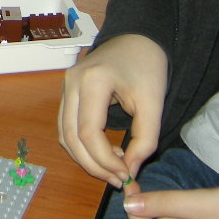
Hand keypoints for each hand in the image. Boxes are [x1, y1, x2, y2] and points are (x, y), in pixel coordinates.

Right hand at [58, 33, 167, 186]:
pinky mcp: (67, 92)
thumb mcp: (155, 103)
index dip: (104, 161)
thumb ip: (145, 140)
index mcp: (93, 81)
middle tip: (117, 180)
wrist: (137, 38)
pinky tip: (103, 154)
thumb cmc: (148, 67)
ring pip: (64, 135)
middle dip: (93, 165)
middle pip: (71, 137)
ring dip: (85, 158)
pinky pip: (67, 127)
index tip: (126, 175)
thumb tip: (130, 171)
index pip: (89, 133)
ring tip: (112, 169)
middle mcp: (71, 83)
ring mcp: (65, 86)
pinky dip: (81, 146)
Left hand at [122, 178, 218, 218]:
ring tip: (208, 203)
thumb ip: (165, 203)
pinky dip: (192, 213)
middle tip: (185, 192)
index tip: (131, 183)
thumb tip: (129, 203)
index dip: (137, 211)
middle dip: (165, 209)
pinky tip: (210, 208)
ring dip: (181, 210)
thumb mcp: (205, 202)